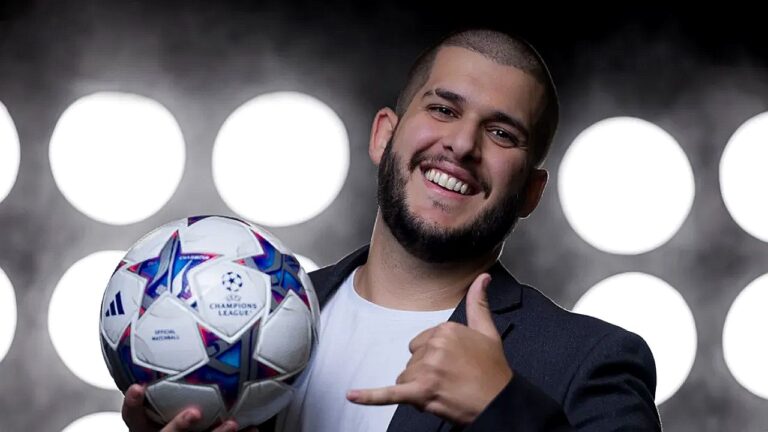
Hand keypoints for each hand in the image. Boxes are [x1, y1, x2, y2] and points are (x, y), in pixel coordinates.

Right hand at [122, 384, 256, 431]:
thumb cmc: (172, 417)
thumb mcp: (162, 403)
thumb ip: (166, 382)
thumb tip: (183, 338)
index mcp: (148, 427)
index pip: (133, 417)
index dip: (133, 403)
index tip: (138, 387)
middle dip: (178, 426)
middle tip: (194, 412)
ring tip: (232, 423)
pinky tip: (254, 429)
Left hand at [346, 273, 512, 424]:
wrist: (499, 402)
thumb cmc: (493, 371)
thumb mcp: (488, 331)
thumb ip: (478, 302)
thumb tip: (482, 278)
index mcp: (445, 330)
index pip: (421, 343)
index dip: (435, 357)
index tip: (454, 363)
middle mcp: (434, 347)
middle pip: (412, 361)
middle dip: (426, 373)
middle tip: (451, 379)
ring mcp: (426, 370)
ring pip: (405, 378)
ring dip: (419, 388)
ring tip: (445, 391)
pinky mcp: (420, 392)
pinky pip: (389, 393)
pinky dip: (370, 397)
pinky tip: (352, 395)